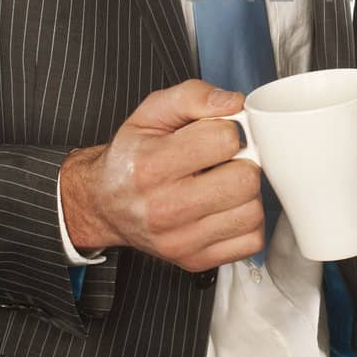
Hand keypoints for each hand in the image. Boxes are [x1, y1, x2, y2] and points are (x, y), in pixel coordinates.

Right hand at [59, 79, 264, 270]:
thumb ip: (192, 96)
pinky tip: (226, 209)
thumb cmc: (132, 156)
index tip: (218, 135)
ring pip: (252, 212)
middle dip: (243, 163)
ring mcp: (180, 240)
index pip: (225, 139)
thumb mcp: (151, 113)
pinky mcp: (195, 260)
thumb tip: (234, 103)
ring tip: (224, 185)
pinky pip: (251, 241)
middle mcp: (163, 208)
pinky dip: (246, 223)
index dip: (229, 130)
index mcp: (151, 165)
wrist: (104, 204)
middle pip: (245, 180)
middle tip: (226, 162)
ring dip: (247, 195)